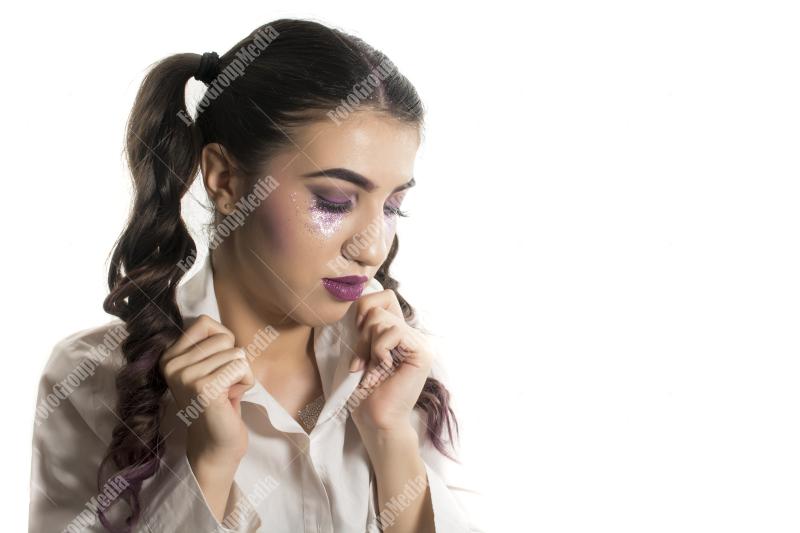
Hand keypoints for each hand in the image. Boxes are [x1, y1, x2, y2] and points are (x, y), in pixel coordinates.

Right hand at [158, 314, 254, 464]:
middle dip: (234, 361)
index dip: (223, 340)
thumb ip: (210, 344)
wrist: (216, 445)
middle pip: (224, 338)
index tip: (217, 366)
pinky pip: (241, 367)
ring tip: (226, 393)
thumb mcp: (209, 367)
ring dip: (241, 374)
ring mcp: (186, 376)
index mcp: (170, 356)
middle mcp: (172, 364)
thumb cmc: (219, 402)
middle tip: (223, 385)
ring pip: (236, 353)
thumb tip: (220, 320)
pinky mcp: (204, 387)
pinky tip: (231, 399)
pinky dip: (246, 382)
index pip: (205, 322)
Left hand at [347, 289, 433, 433]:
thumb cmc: (363, 392)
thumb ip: (364, 325)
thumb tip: (358, 297)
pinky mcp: (421, 352)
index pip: (383, 296)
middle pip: (377, 306)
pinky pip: (391, 332)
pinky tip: (383, 369)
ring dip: (367, 346)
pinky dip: (378, 351)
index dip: (362, 311)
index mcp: (397, 332)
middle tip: (361, 363)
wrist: (374, 420)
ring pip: (380, 319)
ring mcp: (418, 342)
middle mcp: (410, 334)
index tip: (356, 339)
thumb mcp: (358, 350)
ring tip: (371, 369)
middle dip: (360, 335)